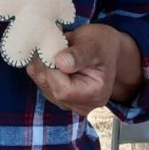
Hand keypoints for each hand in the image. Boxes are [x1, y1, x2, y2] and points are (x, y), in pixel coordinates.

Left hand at [25, 23, 142, 115]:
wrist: (106, 48)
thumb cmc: (101, 44)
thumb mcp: (93, 44)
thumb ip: (78, 55)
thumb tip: (60, 62)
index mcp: (96, 93)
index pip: (63, 90)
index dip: (51, 69)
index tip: (52, 47)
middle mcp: (84, 105)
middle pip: (51, 90)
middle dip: (45, 66)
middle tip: (52, 45)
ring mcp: (72, 105)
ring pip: (44, 87)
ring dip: (43, 66)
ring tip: (55, 50)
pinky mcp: (62, 99)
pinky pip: (44, 85)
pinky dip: (43, 70)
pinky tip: (53, 58)